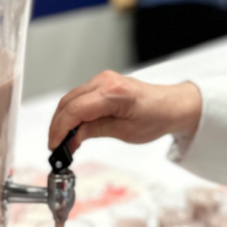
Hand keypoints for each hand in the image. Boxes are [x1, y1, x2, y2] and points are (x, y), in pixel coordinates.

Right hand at [48, 71, 201, 153]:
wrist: (171, 105)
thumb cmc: (156, 117)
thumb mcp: (125, 132)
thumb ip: (95, 131)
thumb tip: (72, 138)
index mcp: (113, 93)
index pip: (75, 110)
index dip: (60, 129)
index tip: (55, 146)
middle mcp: (105, 81)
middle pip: (68, 102)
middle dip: (58, 125)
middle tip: (56, 147)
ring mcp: (103, 80)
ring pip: (71, 99)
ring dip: (64, 119)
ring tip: (64, 141)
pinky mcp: (103, 83)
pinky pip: (80, 97)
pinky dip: (73, 112)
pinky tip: (73, 129)